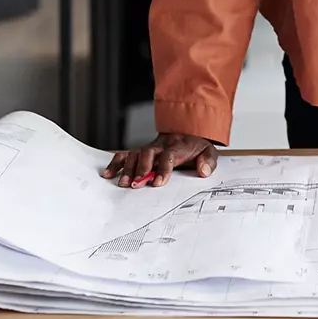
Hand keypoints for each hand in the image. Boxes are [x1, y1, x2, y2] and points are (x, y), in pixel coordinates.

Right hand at [100, 132, 217, 187]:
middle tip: (137, 184)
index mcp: (179, 145)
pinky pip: (125, 154)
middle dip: (142, 169)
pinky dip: (115, 163)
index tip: (158, 182)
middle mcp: (162, 144)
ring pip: (135, 154)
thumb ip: (208, 162)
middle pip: (149, 153)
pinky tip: (108, 174)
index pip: (170, 155)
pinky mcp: (141, 151)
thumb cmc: (197, 149)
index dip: (163, 168)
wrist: (189, 134)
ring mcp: (150, 147)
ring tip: (124, 184)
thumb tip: (203, 171)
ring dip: (128, 169)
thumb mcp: (209, 153)